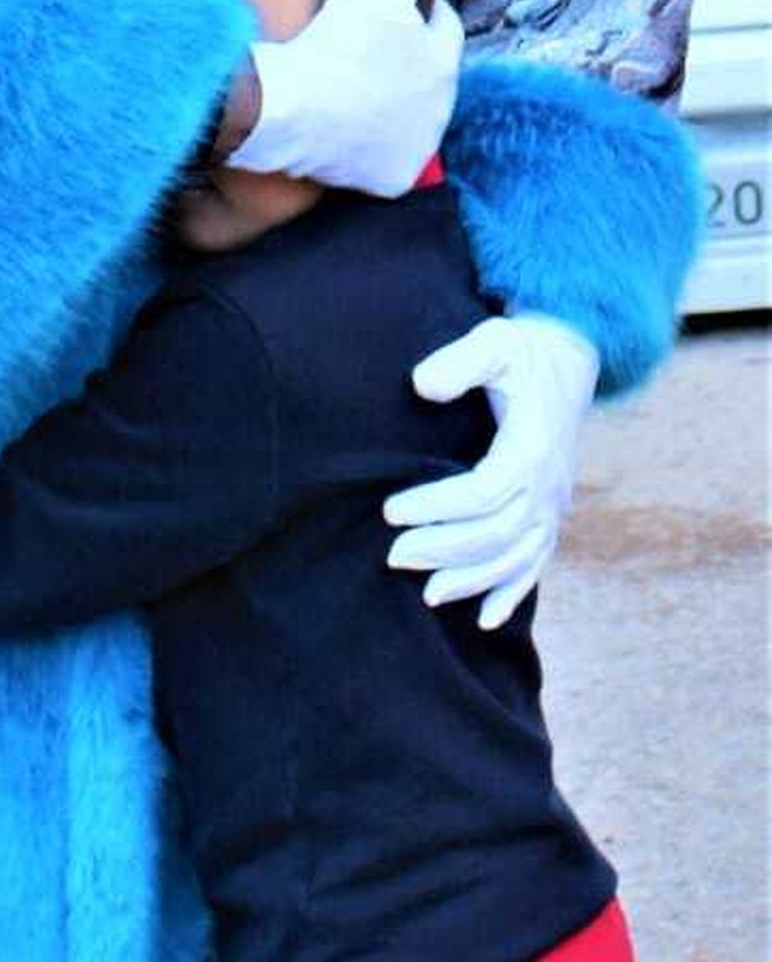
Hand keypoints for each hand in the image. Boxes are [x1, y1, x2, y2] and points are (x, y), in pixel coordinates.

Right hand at [225, 0, 462, 196]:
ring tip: (358, 89)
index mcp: (444, 61)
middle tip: (369, 52)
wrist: (289, 109)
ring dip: (394, 104)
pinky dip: (375, 147)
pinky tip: (353, 132)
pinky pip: (389, 159)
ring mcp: (418, 147)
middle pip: (430, 76)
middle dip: (409, 62)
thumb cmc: (335, 45)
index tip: (396, 9)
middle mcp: (442, 109)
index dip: (422, 12)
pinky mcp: (392, 179)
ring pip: (411, 119)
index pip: (444, 28)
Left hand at [384, 311, 599, 627]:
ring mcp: (554, 503)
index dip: (437, 507)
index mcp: (533, 446)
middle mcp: (549, 484)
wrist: (571, 355)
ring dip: (472, 580)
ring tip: (426, 594)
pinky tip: (483, 621)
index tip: (390, 509)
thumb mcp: (495, 341)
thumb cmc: (524, 350)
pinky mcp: (551, 512)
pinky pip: (536, 563)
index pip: (484, 491)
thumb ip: (459, 361)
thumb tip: (422, 385)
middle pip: (497, 533)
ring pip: (516, 558)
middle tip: (393, 555)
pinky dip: (512, 595)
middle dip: (444, 550)